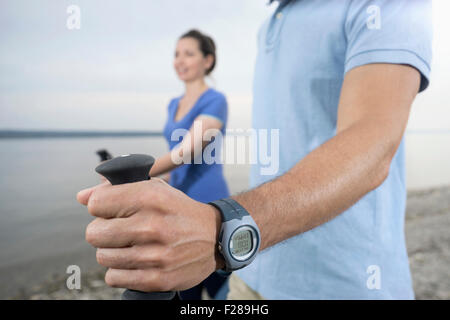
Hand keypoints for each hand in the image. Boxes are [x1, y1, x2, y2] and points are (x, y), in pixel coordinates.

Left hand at [76, 178, 223, 291]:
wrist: (215, 238)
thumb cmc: (179, 212)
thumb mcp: (155, 190)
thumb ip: (117, 190)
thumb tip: (82, 197)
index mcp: (151, 197)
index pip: (97, 204)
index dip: (100, 207)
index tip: (112, 210)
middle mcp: (152, 225)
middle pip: (94, 233)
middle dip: (103, 231)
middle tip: (120, 230)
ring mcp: (155, 255)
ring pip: (102, 257)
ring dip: (112, 251)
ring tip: (131, 245)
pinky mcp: (157, 279)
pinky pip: (114, 277)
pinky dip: (121, 270)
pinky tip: (136, 261)